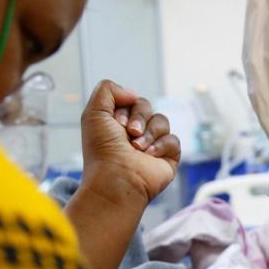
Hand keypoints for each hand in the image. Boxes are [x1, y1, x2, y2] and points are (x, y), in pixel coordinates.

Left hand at [79, 80, 181, 205]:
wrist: (116, 179)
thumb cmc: (103, 150)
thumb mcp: (94, 112)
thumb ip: (107, 89)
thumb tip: (132, 94)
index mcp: (117, 123)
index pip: (130, 100)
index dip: (124, 108)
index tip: (116, 124)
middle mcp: (134, 133)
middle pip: (146, 106)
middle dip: (139, 118)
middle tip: (130, 134)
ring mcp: (152, 145)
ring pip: (162, 121)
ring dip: (149, 133)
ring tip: (137, 149)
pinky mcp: (168, 157)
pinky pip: (173, 140)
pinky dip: (161, 146)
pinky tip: (150, 156)